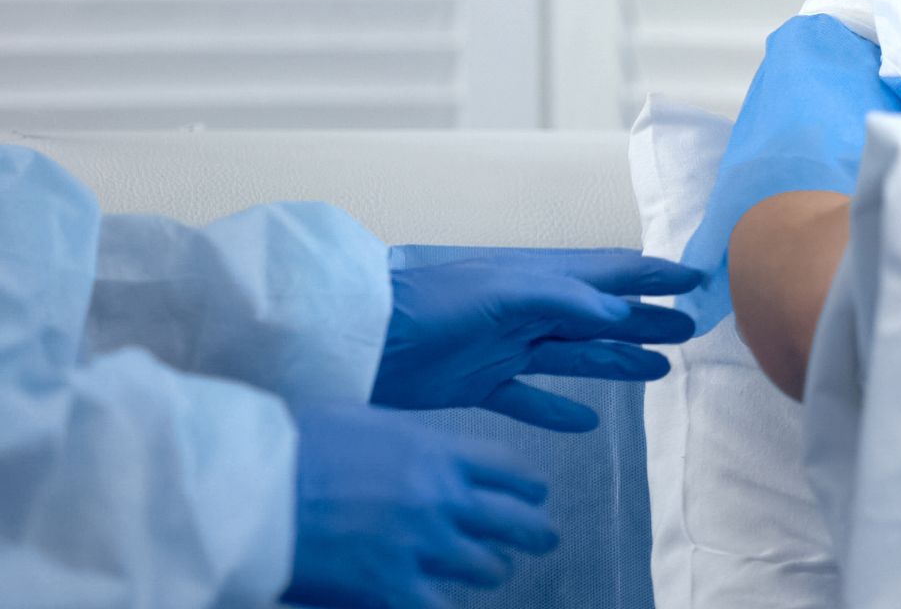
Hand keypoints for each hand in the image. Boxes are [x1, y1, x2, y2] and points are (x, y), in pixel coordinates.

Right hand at [285, 402, 558, 608]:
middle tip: (540, 538)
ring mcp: (421, 545)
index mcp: (437, 452)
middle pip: (518, 520)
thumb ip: (401, 439)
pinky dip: (447, 605)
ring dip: (492, 569)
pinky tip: (444, 602)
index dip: (527, 486)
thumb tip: (411, 446)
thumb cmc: (291, 445)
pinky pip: (444, 606)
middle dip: (535, 532)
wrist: (249, 486)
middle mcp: (442, 498)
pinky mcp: (391, 588)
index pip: (511, 469)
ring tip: (492, 571)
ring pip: (490, 566)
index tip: (532, 495)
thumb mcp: (361, 421)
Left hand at [373, 249, 701, 431]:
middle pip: (603, 317)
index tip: (697, 277)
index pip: (612, 273)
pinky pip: (530, 398)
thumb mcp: (507, 292)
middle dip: (647, 320)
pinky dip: (558, 411)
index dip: (654, 274)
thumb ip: (566, 298)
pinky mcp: (481, 383)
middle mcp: (531, 311)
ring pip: (577, 357)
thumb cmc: (434, 305)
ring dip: (619, 362)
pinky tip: (585, 423)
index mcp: (541, 279)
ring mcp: (508, 348)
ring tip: (659, 370)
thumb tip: (622, 307)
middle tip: (690, 327)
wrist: (365, 341)